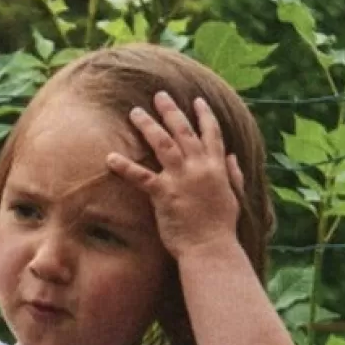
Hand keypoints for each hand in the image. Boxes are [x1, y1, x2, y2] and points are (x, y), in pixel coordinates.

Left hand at [107, 92, 242, 260]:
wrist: (211, 249)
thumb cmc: (222, 229)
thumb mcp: (233, 197)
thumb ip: (233, 174)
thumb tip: (232, 156)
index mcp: (216, 166)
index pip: (211, 133)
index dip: (204, 115)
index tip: (197, 101)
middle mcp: (199, 165)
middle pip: (183, 130)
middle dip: (170, 110)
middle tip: (159, 95)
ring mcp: (181, 177)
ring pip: (162, 142)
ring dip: (147, 125)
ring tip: (135, 113)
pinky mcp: (164, 193)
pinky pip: (141, 176)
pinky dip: (125, 166)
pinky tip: (110, 158)